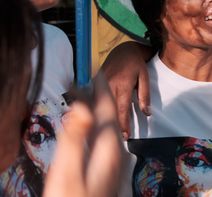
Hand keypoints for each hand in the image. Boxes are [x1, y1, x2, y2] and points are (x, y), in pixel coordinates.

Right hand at [43, 73, 125, 196]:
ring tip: (85, 93)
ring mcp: (112, 158)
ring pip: (104, 123)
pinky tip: (88, 123)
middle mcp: (114, 148)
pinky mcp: (106, 165)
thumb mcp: (68, 170)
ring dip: (95, 107)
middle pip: (107, 113)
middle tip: (86, 77)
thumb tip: (83, 107)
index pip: (106, 107)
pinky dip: (94, 122)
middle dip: (97, 94)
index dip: (100, 87)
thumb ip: (75, 137)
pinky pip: (101, 135)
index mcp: (108, 145)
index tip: (95, 69)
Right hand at [101, 41, 151, 139]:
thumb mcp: (145, 77)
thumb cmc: (136, 64)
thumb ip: (145, 96)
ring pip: (99, 106)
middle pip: (108, 110)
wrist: (123, 49)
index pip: (122, 108)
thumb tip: (147, 113)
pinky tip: (97, 121)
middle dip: (112, 126)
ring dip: (102, 120)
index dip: (123, 124)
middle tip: (117, 141)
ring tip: (105, 135)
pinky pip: (93, 100)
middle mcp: (109, 84)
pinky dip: (95, 111)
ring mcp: (99, 83)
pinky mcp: (94, 83)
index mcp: (123, 84)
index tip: (126, 136)